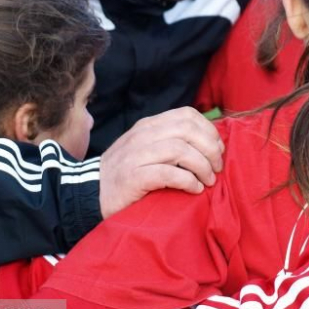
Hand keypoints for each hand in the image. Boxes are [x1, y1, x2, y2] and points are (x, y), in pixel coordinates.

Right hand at [99, 107, 224, 218]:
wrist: (90, 193)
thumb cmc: (125, 173)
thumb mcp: (146, 148)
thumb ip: (170, 140)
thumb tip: (208, 142)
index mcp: (149, 125)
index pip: (186, 115)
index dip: (208, 130)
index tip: (218, 149)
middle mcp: (143, 135)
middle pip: (187, 130)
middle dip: (210, 148)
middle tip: (217, 168)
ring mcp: (136, 155)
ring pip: (180, 150)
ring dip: (202, 166)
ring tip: (208, 181)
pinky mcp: (133, 177)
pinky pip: (168, 173)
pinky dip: (187, 181)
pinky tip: (194, 189)